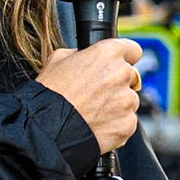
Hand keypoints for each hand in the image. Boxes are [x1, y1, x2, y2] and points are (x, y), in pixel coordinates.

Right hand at [37, 38, 142, 152]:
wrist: (46, 129)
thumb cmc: (49, 94)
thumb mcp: (58, 60)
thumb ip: (80, 54)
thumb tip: (86, 56)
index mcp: (108, 53)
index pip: (133, 50)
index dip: (124, 58)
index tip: (117, 65)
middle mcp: (122, 74)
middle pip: (131, 77)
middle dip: (117, 84)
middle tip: (95, 94)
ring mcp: (127, 100)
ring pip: (129, 101)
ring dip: (117, 105)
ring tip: (92, 112)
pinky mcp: (128, 123)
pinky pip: (127, 121)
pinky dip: (116, 124)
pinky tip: (96, 125)